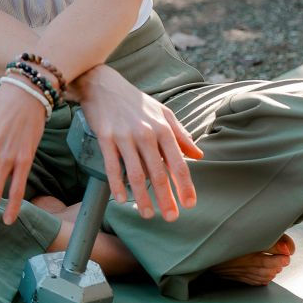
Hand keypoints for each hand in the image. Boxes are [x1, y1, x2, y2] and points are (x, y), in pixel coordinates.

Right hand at [77, 64, 203, 220]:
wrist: (103, 84)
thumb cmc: (135, 101)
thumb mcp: (163, 112)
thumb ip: (181, 135)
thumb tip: (199, 155)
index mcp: (163, 128)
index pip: (177, 162)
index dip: (184, 185)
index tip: (189, 204)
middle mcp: (145, 133)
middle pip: (158, 173)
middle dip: (166, 198)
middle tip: (171, 218)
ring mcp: (124, 136)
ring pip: (135, 174)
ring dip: (142, 197)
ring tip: (147, 215)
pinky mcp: (105, 137)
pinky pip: (112, 166)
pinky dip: (117, 185)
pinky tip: (121, 199)